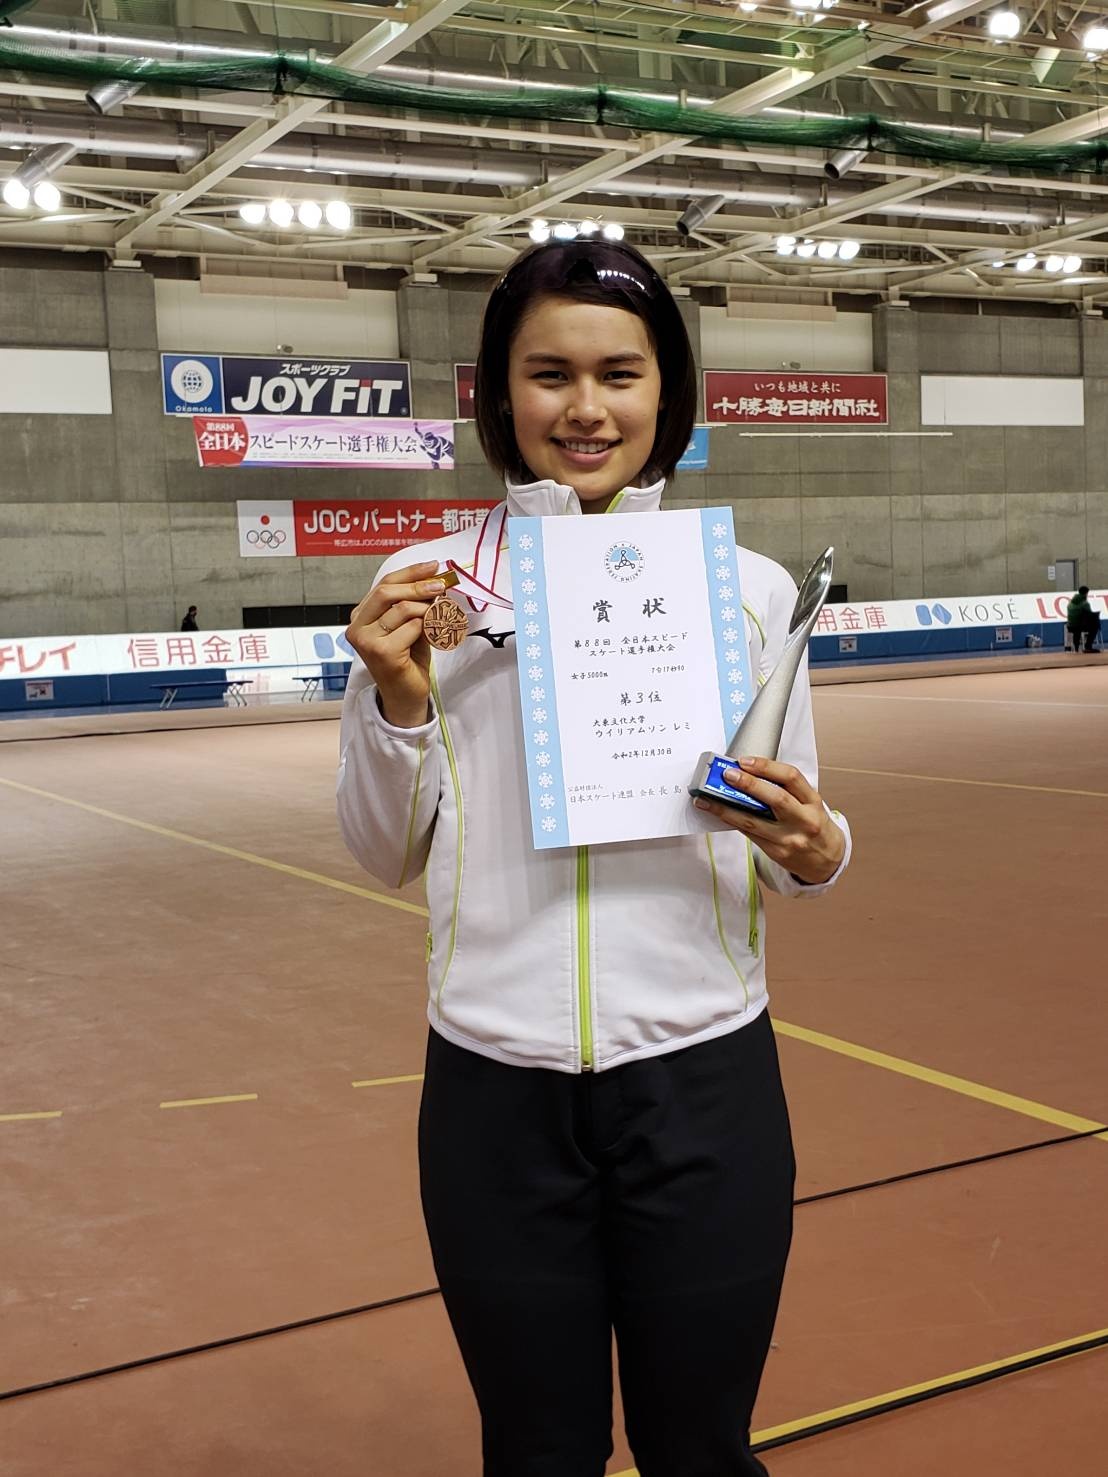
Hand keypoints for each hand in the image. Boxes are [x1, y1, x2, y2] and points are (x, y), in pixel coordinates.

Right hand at [346, 560, 444, 727]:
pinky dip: (428, 629)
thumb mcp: (410, 625)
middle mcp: (357, 627)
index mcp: (361, 616)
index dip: (410, 573)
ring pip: (403, 608)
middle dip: (418, 585)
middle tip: (441, 585)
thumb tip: (435, 578)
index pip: (384, 584)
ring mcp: (366, 640)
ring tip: (439, 620)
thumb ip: (414, 603)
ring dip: (428, 611)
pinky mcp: (382, 652)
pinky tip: (432, 639)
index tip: (433, 566)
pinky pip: (412, 627)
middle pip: (388, 591)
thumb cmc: (408, 660)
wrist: (406, 696)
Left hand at [693, 756, 845, 885]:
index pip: (791, 777)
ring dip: (727, 809)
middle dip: (748, 784)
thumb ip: (787, 790)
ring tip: (707, 799)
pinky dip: (733, 822)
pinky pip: (750, 834)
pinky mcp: (777, 852)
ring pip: (754, 821)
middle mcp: (804, 820)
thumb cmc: (814, 825)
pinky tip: (719, 814)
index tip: (745, 761)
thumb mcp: (809, 804)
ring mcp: (790, 838)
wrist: (827, 860)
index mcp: (813, 801)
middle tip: (727, 774)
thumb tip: (748, 774)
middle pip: (775, 798)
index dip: (766, 766)